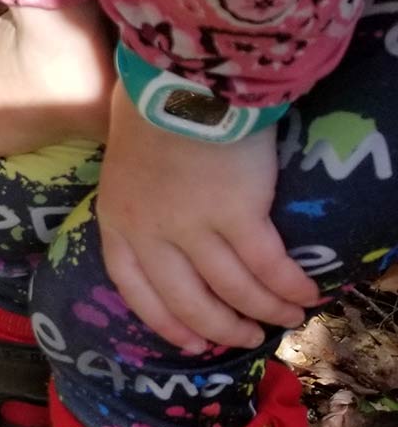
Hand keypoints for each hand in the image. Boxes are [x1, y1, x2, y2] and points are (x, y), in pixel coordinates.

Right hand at [0, 1, 117, 157]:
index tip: (2, 134)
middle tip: (36, 101)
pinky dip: (20, 47)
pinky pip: (1, 46)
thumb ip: (105, 143)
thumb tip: (125, 147)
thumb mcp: (101, 127)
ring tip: (50, 68)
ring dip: (10, 74)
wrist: (59, 22)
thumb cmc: (73, 87)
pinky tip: (52, 42)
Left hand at [93, 90, 321, 351]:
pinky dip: (289, 285)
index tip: (189, 343)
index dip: (164, 321)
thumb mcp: (124, 160)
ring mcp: (193, 229)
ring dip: (263, 310)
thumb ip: (138, 192)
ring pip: (232, 288)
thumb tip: (156, 204)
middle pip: (186, 300)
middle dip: (219, 326)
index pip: (135, 288)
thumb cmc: (150, 107)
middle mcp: (151, 234)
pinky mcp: (238, 216)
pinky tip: (307, 294)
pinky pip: (268, 265)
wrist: (179, 83)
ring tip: (287, 320)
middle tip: (246, 338)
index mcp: (118, 220)